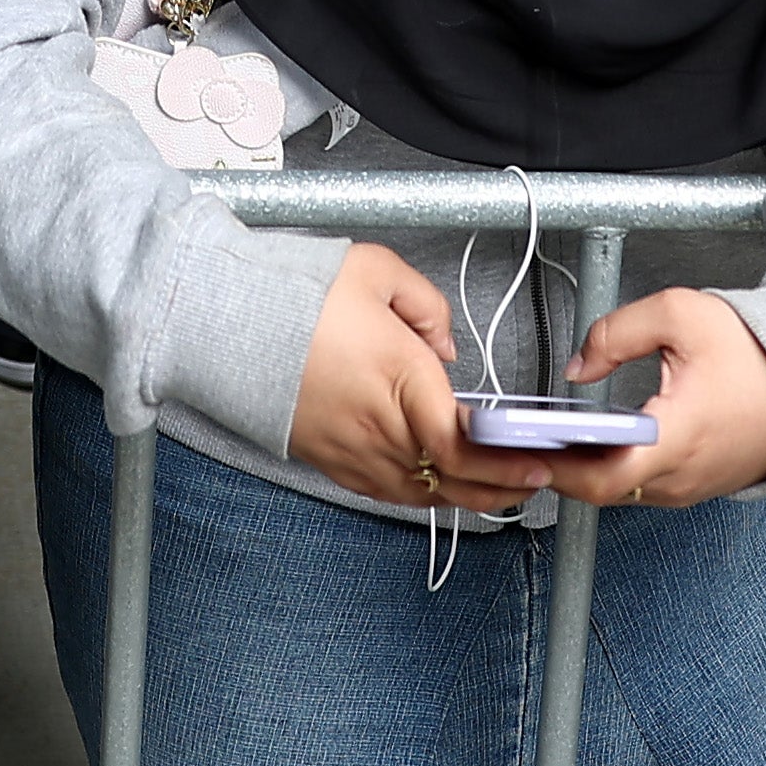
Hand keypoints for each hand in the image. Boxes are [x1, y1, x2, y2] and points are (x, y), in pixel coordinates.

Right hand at [284, 242, 533, 515]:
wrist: (229, 322)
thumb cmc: (295, 296)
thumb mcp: (375, 270)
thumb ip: (427, 305)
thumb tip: (446, 345)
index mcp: (400, 375)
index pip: (462, 444)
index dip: (505, 462)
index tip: (537, 462)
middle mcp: (379, 422)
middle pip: (451, 478)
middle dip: (501, 484)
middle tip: (533, 480)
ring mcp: (352, 448)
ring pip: (422, 492)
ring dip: (465, 495)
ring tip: (499, 488)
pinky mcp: (330, 459)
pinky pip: (386, 491)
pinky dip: (420, 494)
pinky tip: (438, 486)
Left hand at [539, 289, 765, 507]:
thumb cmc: (755, 355)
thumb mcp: (681, 315)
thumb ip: (616, 333)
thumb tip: (577, 367)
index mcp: (677, 437)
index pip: (602, 476)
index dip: (555, 467)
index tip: (520, 449)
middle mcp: (680, 474)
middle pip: (600, 487)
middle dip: (556, 465)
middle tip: (519, 439)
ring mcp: (687, 487)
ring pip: (618, 490)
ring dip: (581, 467)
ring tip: (543, 436)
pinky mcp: (691, 486)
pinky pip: (639, 487)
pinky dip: (609, 468)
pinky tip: (587, 442)